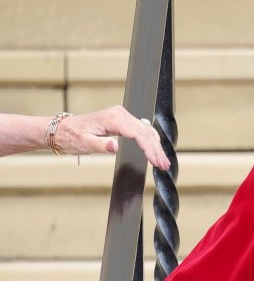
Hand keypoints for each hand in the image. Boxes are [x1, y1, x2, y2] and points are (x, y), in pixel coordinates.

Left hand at [53, 107, 168, 169]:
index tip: (156, 162)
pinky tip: (154, 151)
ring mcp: (121, 116)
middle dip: (156, 150)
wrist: (61, 130)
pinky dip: (149, 141)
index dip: (149, 149)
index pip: (138, 134)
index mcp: (113, 119)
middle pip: (146, 132)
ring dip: (155, 146)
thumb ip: (101, 145)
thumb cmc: (71, 137)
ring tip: (163, 162)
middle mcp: (119, 115)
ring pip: (146, 131)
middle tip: (164, 166)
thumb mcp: (84, 144)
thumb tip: (115, 146)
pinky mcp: (121, 121)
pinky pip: (140, 130)